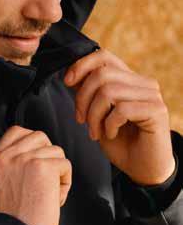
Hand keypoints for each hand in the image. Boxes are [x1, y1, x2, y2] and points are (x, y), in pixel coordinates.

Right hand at [0, 126, 71, 224]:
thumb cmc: (12, 219)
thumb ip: (10, 165)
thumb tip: (33, 155)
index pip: (15, 131)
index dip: (32, 142)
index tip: (36, 159)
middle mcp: (6, 156)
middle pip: (39, 136)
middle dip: (48, 155)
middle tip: (46, 178)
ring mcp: (24, 159)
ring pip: (55, 151)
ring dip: (58, 171)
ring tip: (50, 192)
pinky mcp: (42, 166)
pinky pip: (65, 164)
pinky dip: (65, 182)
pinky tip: (55, 198)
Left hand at [64, 49, 174, 185]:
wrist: (142, 168)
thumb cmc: (120, 142)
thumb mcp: (97, 114)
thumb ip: (89, 93)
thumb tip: (71, 75)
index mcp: (129, 79)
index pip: (103, 57)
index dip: (81, 65)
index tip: (67, 82)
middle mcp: (143, 83)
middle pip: (101, 74)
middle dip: (82, 99)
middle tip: (81, 120)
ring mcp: (152, 95)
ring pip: (108, 92)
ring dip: (94, 116)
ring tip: (95, 132)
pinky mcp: (157, 111)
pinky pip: (121, 110)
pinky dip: (109, 124)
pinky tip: (111, 134)